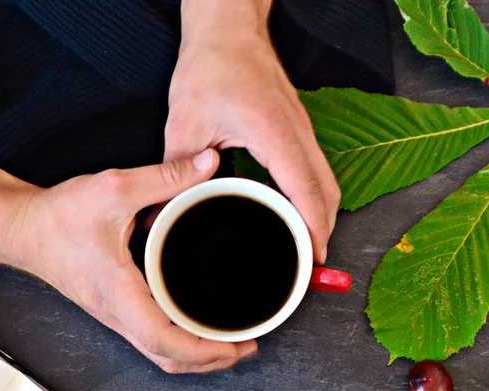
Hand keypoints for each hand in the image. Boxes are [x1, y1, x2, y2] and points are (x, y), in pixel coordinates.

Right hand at [14, 149, 257, 372]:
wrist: (21, 229)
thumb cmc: (58, 216)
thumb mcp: (115, 188)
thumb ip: (166, 177)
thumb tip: (208, 165)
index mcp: (119, 293)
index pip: (164, 341)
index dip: (203, 351)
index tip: (235, 346)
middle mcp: (117, 313)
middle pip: (168, 359)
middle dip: (211, 360)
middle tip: (246, 346)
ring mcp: (115, 315)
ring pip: (159, 354)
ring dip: (196, 355)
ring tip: (229, 342)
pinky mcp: (114, 309)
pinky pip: (150, 338)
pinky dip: (179, 341)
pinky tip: (196, 324)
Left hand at [166, 1, 340, 263]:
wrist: (228, 29)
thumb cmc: (210, 68)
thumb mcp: (185, 124)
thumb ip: (176, 172)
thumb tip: (159, 215)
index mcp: (275, 134)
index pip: (307, 191)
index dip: (314, 230)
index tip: (314, 259)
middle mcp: (298, 133)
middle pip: (329, 192)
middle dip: (324, 231)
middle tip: (309, 263)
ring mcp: (304, 129)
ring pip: (328, 181)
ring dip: (322, 214)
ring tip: (306, 245)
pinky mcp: (298, 128)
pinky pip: (318, 169)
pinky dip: (315, 196)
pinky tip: (297, 211)